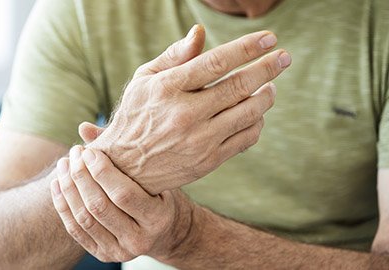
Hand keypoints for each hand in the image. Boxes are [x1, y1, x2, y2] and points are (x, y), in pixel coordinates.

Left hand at [51, 146, 193, 261]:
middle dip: (81, 176)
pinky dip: (63, 206)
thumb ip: (122, 152)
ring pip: (84, 219)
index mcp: (157, 218)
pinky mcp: (103, 255)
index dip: (101, 172)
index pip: (123, 194)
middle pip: (99, 207)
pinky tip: (58, 184)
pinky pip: (76, 231)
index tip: (89, 151)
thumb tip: (84, 128)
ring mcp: (119, 251)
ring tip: (64, 165)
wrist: (166, 233)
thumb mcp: (153, 176)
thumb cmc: (159, 196)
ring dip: (69, 189)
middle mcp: (139, 240)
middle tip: (74, 153)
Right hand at [88, 25, 290, 194]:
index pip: (215, 63)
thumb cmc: (135, 116)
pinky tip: (256, 114)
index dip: (246, 48)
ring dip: (266, 96)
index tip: (269, 39)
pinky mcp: (208, 161)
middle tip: (285, 57)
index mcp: (167, 89)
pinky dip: (257, 123)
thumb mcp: (144, 81)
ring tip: (271, 87)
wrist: (126, 169)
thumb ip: (173, 56)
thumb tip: (200, 32)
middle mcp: (185, 114)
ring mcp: (199, 140)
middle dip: (268, 69)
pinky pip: (245, 138)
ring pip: (248, 113)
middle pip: (238, 86)